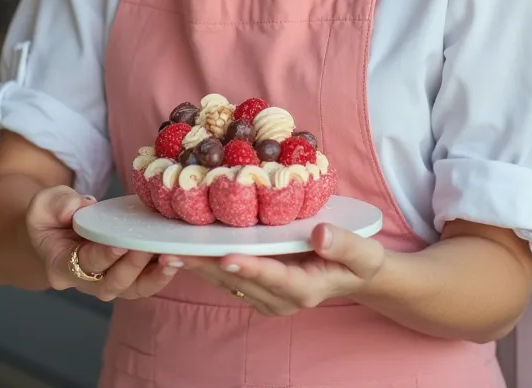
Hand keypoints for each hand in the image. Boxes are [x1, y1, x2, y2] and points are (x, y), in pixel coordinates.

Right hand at [26, 186, 183, 301]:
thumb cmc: (51, 216)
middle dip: (133, 267)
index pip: (84, 265)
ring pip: (132, 289)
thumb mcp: (44, 204)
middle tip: (152, 247)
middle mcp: (84, 281)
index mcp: (60, 266)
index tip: (122, 243)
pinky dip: (161, 272)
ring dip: (155, 276)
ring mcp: (106, 281)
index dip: (104, 256)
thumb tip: (81, 205)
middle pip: (111, 284)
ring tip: (174, 258)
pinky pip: (144, 281)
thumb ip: (57, 204)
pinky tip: (177, 256)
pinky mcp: (125, 275)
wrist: (57, 229)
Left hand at [176, 223, 384, 316]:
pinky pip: (230, 277)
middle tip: (172, 252)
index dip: (249, 267)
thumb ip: (343, 244)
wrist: (355, 275)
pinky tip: (188, 249)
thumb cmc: (360, 260)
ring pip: (228, 281)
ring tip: (168, 251)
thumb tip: (320, 234)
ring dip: (199, 266)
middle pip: (239, 280)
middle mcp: (280, 299)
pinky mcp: (259, 288)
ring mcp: (267, 296)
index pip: (273, 277)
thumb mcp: (363, 252)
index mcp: (304, 289)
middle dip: (206, 266)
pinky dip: (208, 263)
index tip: (225, 257)